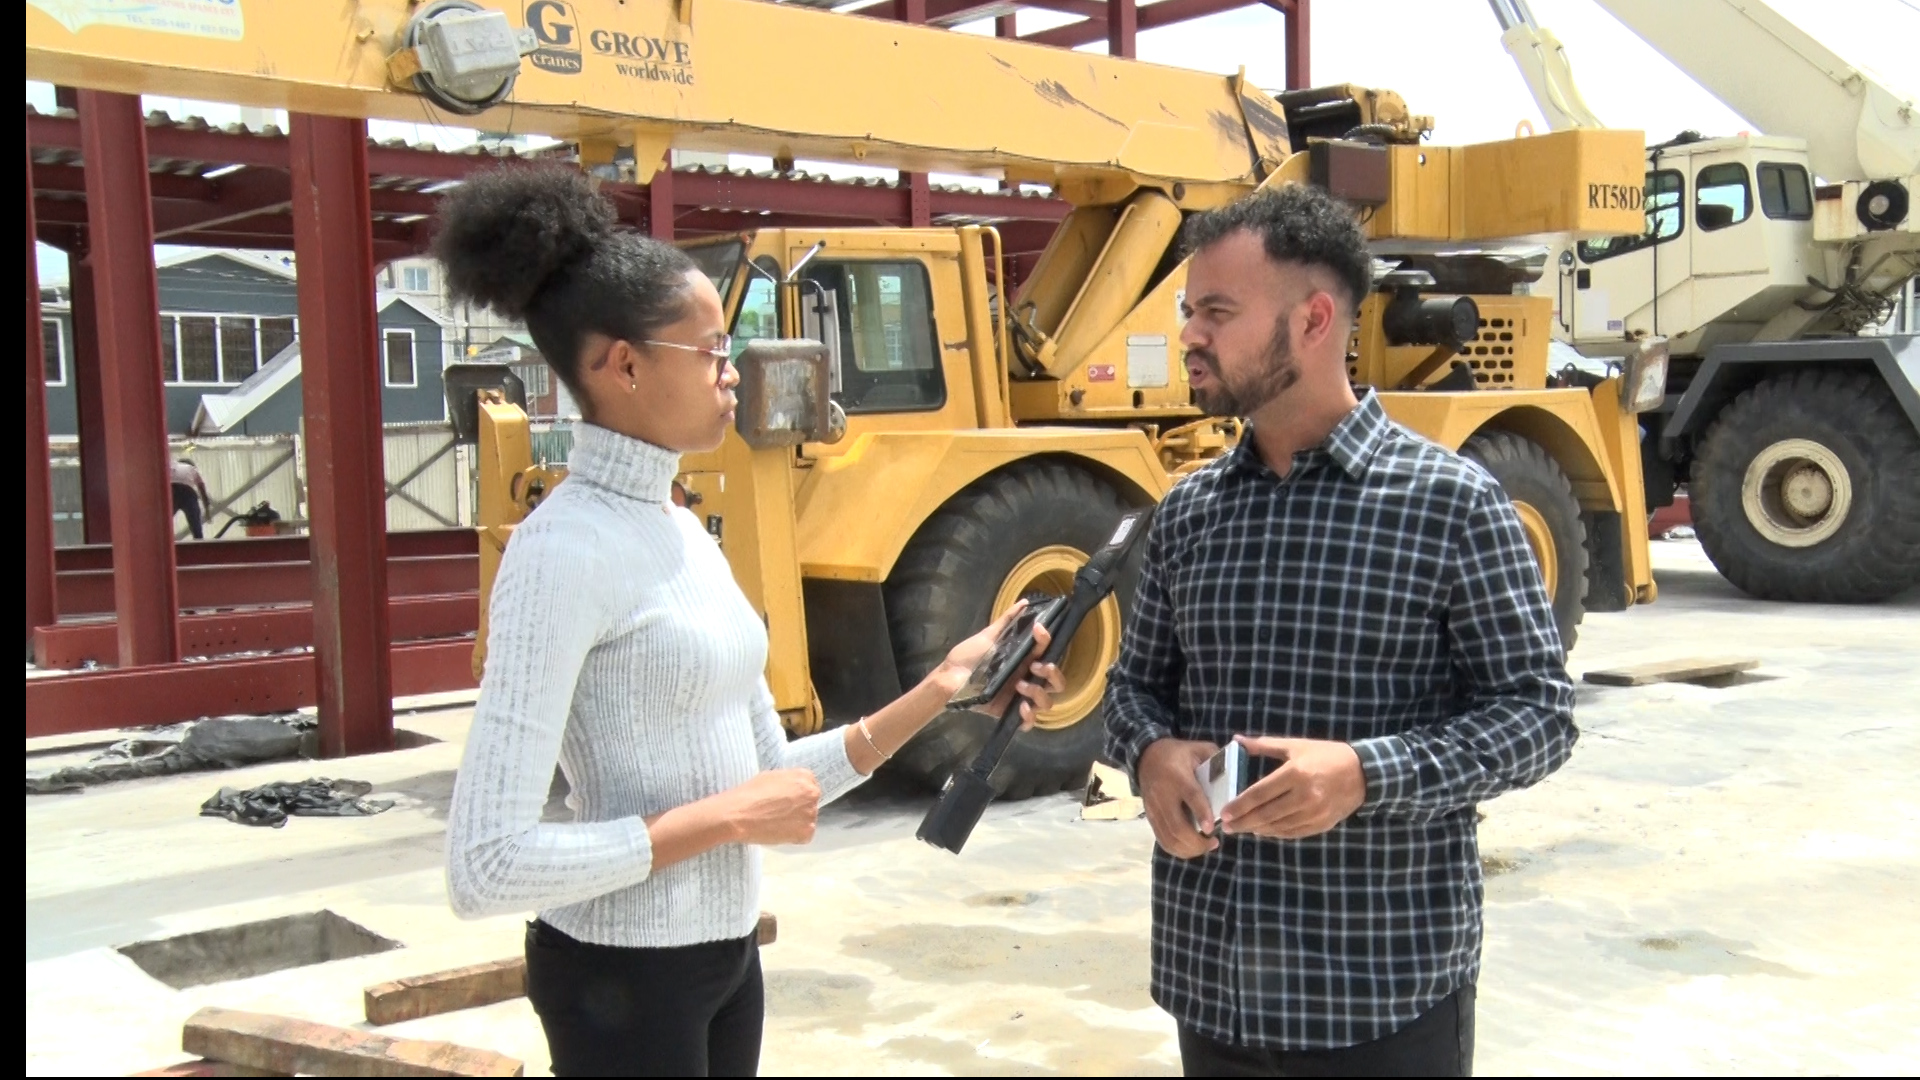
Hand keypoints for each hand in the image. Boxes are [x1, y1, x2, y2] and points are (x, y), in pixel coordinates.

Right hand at [720, 768, 820, 845]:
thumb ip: (787, 782)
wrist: (739, 814)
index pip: (809, 787)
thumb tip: (790, 790)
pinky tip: (778, 832)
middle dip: (799, 809)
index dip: (797, 796)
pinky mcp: (806, 832)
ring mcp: (811, 813)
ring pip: (808, 820)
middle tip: (781, 814)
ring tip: (777, 824)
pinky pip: (804, 835)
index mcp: (804, 776)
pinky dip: (793, 836)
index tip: (787, 802)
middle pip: (810, 803)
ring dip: (796, 823)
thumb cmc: (749, 793)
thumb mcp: (771, 777)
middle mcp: (812, 793)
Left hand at [937, 602, 1065, 730]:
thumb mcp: (988, 637)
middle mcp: (1027, 679)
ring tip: (1020, 686)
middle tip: (1034, 667)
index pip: (1048, 653)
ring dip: (1039, 693)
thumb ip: (1007, 621)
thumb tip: (1025, 602)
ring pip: (1047, 702)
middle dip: (1053, 674)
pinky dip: (1029, 718)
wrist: (948, 678)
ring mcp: (1020, 698)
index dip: (1048, 642)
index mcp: (1024, 660)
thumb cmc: (968, 657)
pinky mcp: (1009, 713)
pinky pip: (1029, 723)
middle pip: (1056, 682)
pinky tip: (1020, 708)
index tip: (1039, 631)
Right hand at [1138, 737, 1220, 858]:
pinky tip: (1192, 848)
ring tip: (1206, 846)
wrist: (1147, 756)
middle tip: (1215, 842)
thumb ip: (1217, 760)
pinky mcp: (1150, 817)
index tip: (1211, 829)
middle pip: (1177, 825)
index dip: (1201, 813)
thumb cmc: (1179, 754)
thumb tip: (1235, 776)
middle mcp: (1163, 794)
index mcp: (1178, 775)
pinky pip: (1163, 840)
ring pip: (1169, 837)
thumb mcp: (1198, 749)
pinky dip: (1178, 849)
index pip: (1190, 796)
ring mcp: (1155, 808)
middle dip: (1197, 842)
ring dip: (1189, 849)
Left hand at [1220, 736, 1364, 839]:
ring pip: (1278, 827)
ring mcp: (1315, 813)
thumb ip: (1264, 745)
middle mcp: (1305, 796)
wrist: (1363, 773)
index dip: (1240, 805)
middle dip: (1243, 822)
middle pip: (1266, 814)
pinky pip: (1293, 833)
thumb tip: (1236, 739)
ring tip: (1242, 828)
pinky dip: (1276, 833)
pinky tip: (1263, 830)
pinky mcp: (1322, 824)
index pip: (1260, 794)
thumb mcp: (1295, 746)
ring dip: (1257, 829)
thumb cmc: (1326, 755)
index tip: (1224, 813)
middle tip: (1227, 827)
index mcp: (1296, 774)